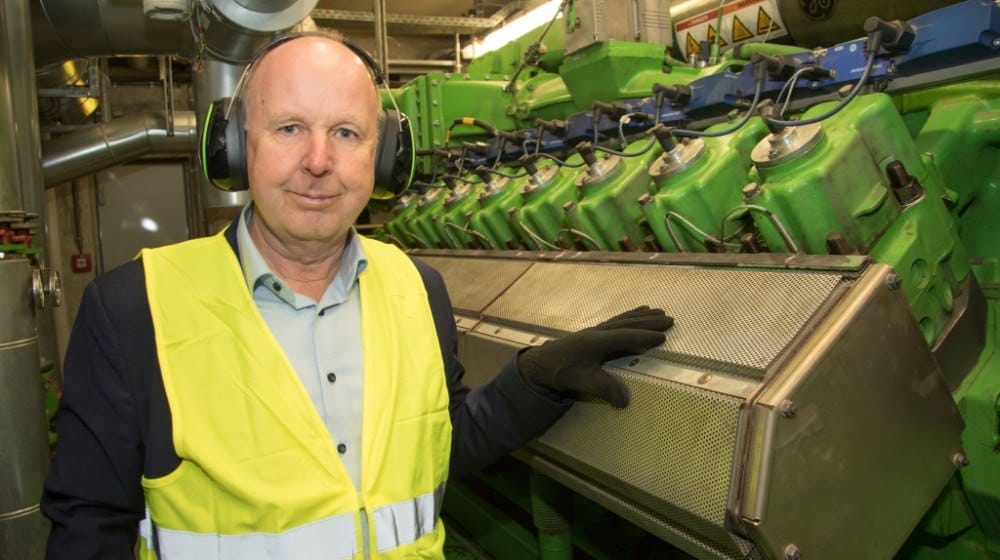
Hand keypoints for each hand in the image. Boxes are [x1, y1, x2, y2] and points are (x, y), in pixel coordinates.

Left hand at [517, 306, 672, 407]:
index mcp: (596, 342)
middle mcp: (597, 332)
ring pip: (622, 320)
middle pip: (627, 324)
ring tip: (658, 312)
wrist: (539, 364)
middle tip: (670, 320)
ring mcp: (595, 331)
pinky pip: (616, 321)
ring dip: (641, 316)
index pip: (625, 336)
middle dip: (648, 322)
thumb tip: (626, 401)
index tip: (663, 337)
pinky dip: (629, 316)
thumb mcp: (580, 382)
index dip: (644, 336)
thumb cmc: (560, 372)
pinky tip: (635, 314)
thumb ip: (603, 389)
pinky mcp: (593, 334)